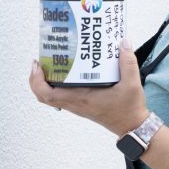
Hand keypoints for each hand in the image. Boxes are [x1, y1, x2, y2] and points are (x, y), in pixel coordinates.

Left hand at [29, 38, 149, 136]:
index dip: (38, 81)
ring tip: (48, 64)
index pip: (50, 95)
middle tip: (38, 62)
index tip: (37, 65)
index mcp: (82, 98)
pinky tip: (64, 74)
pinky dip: (55, 87)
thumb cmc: (129, 108)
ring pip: (51, 98)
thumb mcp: (132, 83)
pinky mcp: (81, 106)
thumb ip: (128, 62)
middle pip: (44, 96)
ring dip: (44, 83)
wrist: (132, 126)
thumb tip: (123, 42)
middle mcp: (76, 103)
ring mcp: (77, 106)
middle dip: (36, 80)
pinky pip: (60, 98)